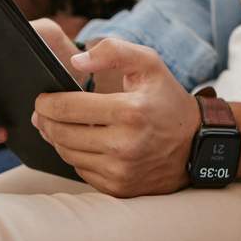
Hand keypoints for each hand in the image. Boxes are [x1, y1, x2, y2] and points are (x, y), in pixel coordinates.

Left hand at [32, 37, 201, 197]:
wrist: (196, 144)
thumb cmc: (168, 100)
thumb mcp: (149, 64)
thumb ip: (112, 52)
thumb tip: (75, 61)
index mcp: (129, 111)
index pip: (66, 108)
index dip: (46, 102)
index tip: (43, 98)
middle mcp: (124, 145)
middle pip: (60, 133)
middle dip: (46, 120)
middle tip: (44, 112)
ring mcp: (121, 170)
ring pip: (67, 154)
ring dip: (57, 138)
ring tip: (60, 126)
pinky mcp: (118, 188)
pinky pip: (80, 171)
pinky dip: (76, 156)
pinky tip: (83, 143)